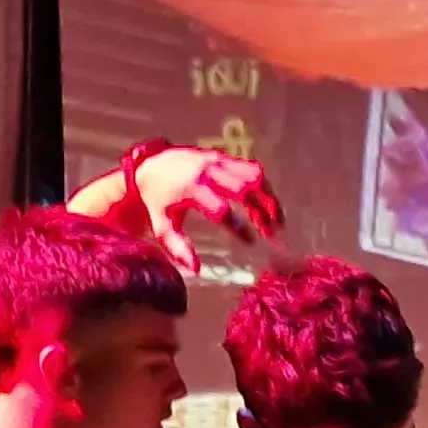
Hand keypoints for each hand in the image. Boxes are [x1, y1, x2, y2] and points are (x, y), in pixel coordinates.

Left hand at [109, 148, 282, 269]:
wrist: (150, 166)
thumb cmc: (158, 202)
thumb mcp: (162, 226)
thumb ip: (177, 248)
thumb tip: (196, 270)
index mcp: (191, 190)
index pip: (222, 210)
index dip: (239, 227)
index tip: (251, 242)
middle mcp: (207, 172)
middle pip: (245, 188)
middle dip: (262, 211)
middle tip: (271, 233)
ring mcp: (217, 161)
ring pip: (254, 175)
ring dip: (268, 197)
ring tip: (276, 220)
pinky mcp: (223, 157)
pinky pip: (250, 167)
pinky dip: (263, 186)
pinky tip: (267, 204)